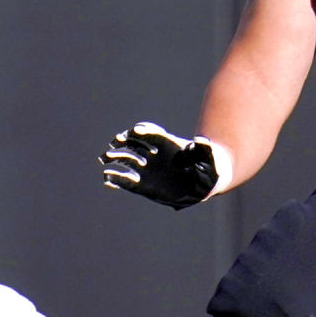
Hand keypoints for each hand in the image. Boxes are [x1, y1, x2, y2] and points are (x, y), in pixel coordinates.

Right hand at [99, 122, 222, 209]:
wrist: (205, 182)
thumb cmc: (209, 166)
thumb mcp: (210, 158)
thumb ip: (205, 150)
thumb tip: (202, 140)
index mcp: (168, 144)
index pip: (152, 134)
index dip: (144, 131)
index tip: (136, 131)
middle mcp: (154, 155)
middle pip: (134, 144)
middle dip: (124, 142)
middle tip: (115, 143)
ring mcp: (148, 169)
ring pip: (127, 161)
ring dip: (115, 159)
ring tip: (105, 161)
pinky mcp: (144, 185)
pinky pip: (127, 182)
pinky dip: (116, 180)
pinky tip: (107, 179)